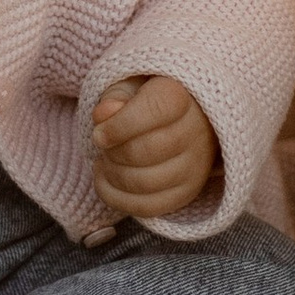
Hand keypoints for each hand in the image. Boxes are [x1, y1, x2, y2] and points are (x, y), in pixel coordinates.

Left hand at [92, 72, 217, 219]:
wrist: (183, 120)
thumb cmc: (149, 101)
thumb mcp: (130, 87)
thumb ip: (115, 96)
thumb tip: (103, 114)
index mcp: (182, 98)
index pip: (153, 110)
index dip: (118, 125)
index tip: (99, 133)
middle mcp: (196, 133)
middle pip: (146, 151)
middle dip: (113, 151)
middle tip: (102, 145)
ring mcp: (195, 167)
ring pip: (145, 183)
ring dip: (113, 174)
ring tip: (105, 160)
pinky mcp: (186, 192)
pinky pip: (148, 207)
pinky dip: (116, 198)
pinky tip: (105, 179)